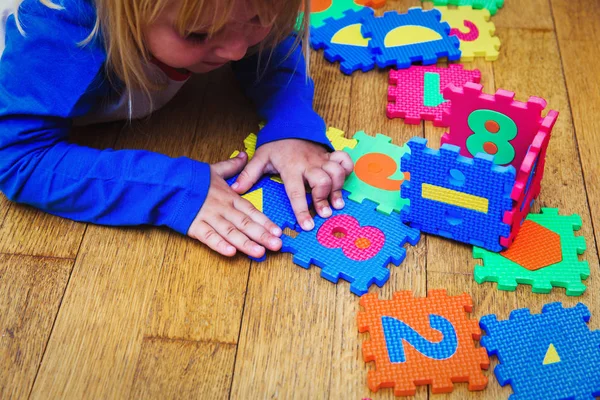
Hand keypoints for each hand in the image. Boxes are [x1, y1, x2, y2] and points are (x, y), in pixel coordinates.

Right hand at [187, 152, 282, 257]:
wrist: (167, 182)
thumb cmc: (191, 178)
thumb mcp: (214, 169)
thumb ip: (231, 166)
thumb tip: (244, 155)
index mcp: (229, 196)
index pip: (251, 211)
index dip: (265, 222)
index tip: (278, 231)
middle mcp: (222, 208)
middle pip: (245, 223)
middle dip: (262, 235)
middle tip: (277, 245)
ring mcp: (209, 217)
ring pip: (230, 232)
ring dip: (246, 243)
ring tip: (259, 253)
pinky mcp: (194, 226)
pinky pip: (209, 237)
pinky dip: (220, 245)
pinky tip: (231, 253)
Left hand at [231, 139, 352, 230]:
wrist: (291, 126)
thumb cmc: (276, 146)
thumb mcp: (260, 158)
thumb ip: (249, 174)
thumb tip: (236, 190)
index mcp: (291, 167)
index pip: (296, 192)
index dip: (302, 210)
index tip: (307, 226)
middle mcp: (309, 164)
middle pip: (322, 181)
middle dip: (324, 198)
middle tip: (324, 213)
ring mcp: (322, 159)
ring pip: (336, 172)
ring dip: (338, 189)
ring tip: (336, 204)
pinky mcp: (330, 155)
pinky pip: (345, 160)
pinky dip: (347, 170)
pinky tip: (343, 182)